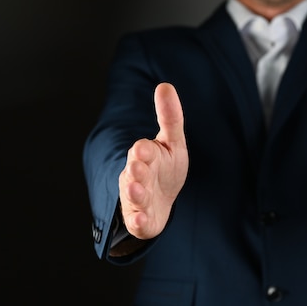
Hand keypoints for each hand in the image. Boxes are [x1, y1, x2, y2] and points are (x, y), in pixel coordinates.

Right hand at [118, 82, 188, 238]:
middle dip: (136, 169)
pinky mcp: (140, 218)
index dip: (144, 150)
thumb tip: (165, 85)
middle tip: (137, 166)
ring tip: (136, 190)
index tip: (144, 146)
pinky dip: (138, 220)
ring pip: (133, 195)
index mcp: (145, 156)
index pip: (143, 150)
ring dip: (134, 193)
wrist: (161, 202)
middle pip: (135, 172)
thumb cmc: (165, 168)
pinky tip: (141, 219)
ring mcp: (137, 198)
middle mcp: (137, 176)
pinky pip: (137, 220)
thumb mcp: (173, 142)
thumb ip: (170, 117)